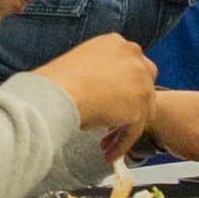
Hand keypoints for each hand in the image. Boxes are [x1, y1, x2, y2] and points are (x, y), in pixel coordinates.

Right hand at [44, 34, 159, 136]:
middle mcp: (133, 57)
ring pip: (140, 110)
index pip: (129, 66)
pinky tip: (109, 155)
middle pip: (143, 84)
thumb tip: (99, 93)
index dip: (121, 86)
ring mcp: (140, 81)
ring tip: (106, 144)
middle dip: (131, 103)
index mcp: (116, 42)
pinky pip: (133, 130)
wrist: (56, 92)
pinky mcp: (139, 106)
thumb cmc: (55, 81)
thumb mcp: (80, 64)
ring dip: (124, 128)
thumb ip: (98, 73)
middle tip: (113, 122)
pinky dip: (121, 144)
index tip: (110, 101)